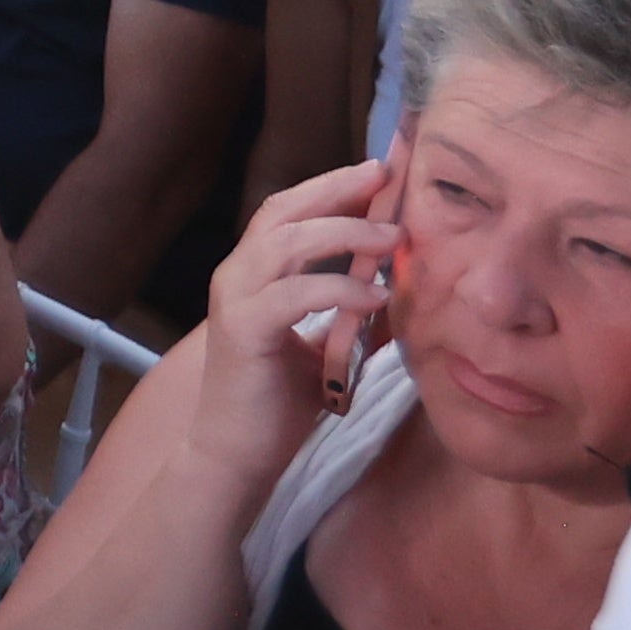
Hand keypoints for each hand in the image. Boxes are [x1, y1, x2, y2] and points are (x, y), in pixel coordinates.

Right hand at [192, 161, 395, 476]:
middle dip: (336, 190)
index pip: (286, 212)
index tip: (376, 174)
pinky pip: (295, 295)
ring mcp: (235, 300)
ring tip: (392, 237)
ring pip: (288, 243)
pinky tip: (375, 297)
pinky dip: (338, 289)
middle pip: (283, 212)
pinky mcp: (244, 330)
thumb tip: (395, 295)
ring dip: (345, 233)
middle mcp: (236, 276)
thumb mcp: (320, 350)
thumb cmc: (276, 404)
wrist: (235, 455)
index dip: (328, 188)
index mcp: (251, 275)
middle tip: (385, 177)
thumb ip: (345, 318)